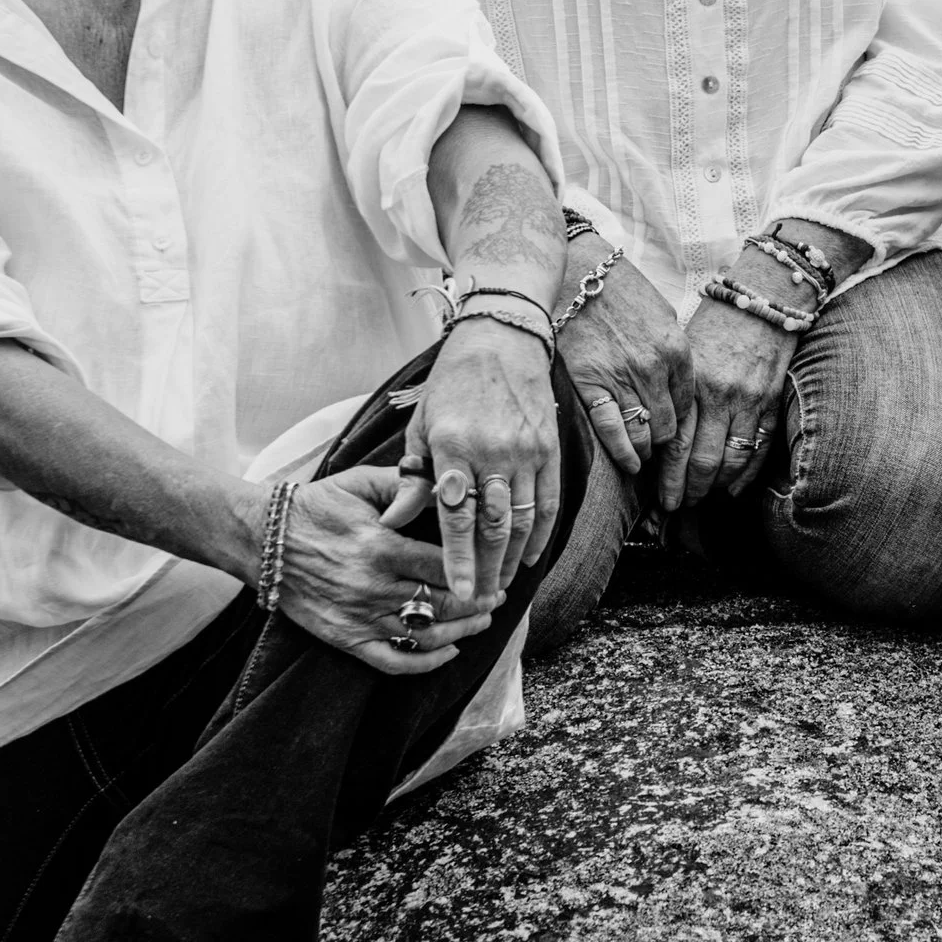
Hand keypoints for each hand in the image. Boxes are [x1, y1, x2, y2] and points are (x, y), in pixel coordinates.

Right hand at [269, 466, 499, 676]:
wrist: (264, 540)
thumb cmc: (317, 506)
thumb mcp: (360, 483)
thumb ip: (406, 485)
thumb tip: (448, 492)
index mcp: (380, 547)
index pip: (445, 567)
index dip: (477, 572)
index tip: (496, 572)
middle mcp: (372, 587)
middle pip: (443, 604)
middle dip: (478, 604)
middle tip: (497, 597)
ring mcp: (358, 617)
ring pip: (425, 636)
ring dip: (462, 631)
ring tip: (481, 621)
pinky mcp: (344, 638)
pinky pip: (392, 662)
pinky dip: (425, 663)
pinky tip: (449, 652)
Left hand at [381, 319, 560, 607]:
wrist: (502, 339)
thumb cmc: (453, 383)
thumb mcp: (423, 425)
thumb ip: (413, 478)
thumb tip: (392, 522)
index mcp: (454, 446)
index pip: (456, 516)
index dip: (458, 559)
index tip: (456, 591)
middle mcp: (494, 452)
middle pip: (493, 527)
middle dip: (486, 570)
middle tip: (477, 602)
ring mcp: (527, 452)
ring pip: (522, 520)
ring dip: (511, 559)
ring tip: (500, 587)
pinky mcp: (550, 449)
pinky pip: (548, 502)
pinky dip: (541, 534)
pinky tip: (531, 558)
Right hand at [557, 253, 690, 478]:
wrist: (580, 271)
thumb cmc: (621, 290)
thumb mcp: (663, 315)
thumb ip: (674, 353)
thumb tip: (680, 386)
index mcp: (677, 350)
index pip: (688, 405)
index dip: (681, 423)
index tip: (673, 430)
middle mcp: (654, 368)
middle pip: (668, 425)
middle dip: (665, 441)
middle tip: (657, 447)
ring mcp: (622, 378)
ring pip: (643, 433)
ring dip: (646, 450)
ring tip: (643, 456)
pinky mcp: (591, 383)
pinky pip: (612, 429)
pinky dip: (623, 452)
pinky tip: (630, 463)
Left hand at [661, 296, 793, 510]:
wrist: (762, 298)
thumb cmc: (714, 323)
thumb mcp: (685, 352)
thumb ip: (675, 392)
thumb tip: (658, 436)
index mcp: (692, 381)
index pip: (676, 443)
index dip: (668, 478)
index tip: (661, 498)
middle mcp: (720, 394)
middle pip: (702, 459)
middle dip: (689, 490)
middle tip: (678, 507)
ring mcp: (749, 400)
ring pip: (731, 460)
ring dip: (716, 486)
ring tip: (703, 498)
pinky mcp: (771, 402)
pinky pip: (759, 449)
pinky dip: (746, 474)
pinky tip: (733, 489)